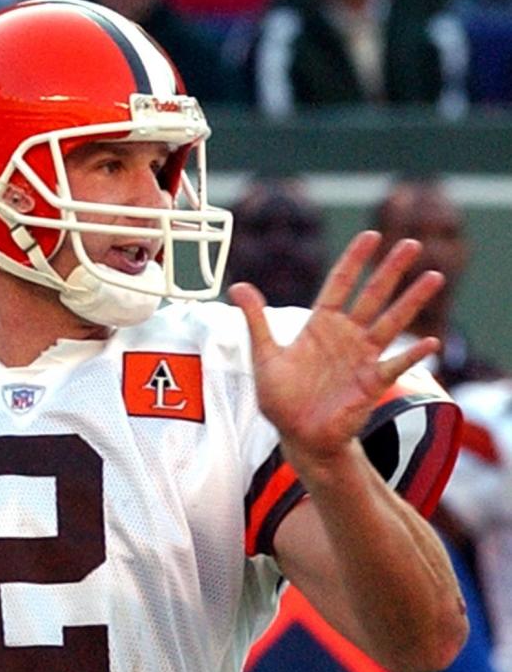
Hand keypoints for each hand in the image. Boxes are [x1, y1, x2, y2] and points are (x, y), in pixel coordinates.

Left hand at [229, 231, 443, 474]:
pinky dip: (412, 354)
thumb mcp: (264, 356)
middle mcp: (346, 336)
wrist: (298, 436)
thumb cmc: (282, 398)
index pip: (340, 284)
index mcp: (320, 325)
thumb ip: (256, 320)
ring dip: (412, 301)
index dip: (354, 260)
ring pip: (391, 322)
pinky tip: (429, 341)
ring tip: (434, 276)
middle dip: (391, 269)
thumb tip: (237, 285)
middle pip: (372, 295)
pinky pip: (395, 365)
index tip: (370, 235)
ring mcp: (362, 358)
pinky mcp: (372, 383)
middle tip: (412, 242)